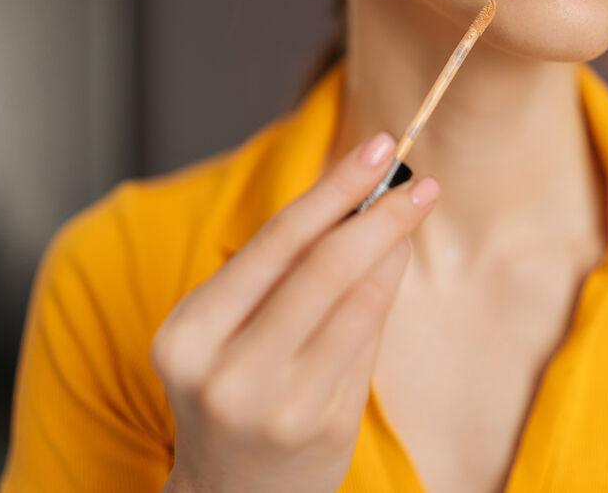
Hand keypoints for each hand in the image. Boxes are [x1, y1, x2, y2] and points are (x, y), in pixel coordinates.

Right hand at [151, 132, 438, 492]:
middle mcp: (226, 372)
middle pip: (321, 267)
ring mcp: (278, 405)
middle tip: (418, 179)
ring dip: (392, 245)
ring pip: (354, 301)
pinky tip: (396, 261)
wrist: (232, 492)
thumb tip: (359, 194)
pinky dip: (386, 291)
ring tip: (413, 210)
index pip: (275, 241)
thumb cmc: (235, 388)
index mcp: (189, 334)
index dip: (333, 188)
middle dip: (378, 213)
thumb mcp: (229, 329)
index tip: (378, 149)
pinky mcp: (324, 426)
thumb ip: (287, 267)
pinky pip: (367, 340)